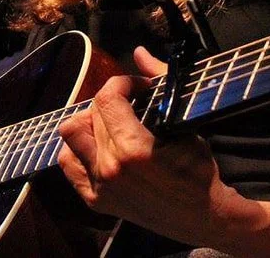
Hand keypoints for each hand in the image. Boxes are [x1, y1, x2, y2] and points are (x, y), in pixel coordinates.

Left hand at [56, 46, 235, 245]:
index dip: (122, 83)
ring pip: (71, 135)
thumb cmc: (198, 171)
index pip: (107, 97)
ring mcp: (98, 186)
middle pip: (92, 113)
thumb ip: (160, 84)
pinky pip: (68, 163)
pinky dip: (79, 148)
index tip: (138, 88)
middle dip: (111, 101)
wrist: (200, 216)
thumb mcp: (184, 124)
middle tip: (130, 105)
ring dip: (89, 123)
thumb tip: (140, 52)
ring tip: (111, 125)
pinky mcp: (94, 200)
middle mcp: (110, 168)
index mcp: (133, 148)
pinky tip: (100, 146)